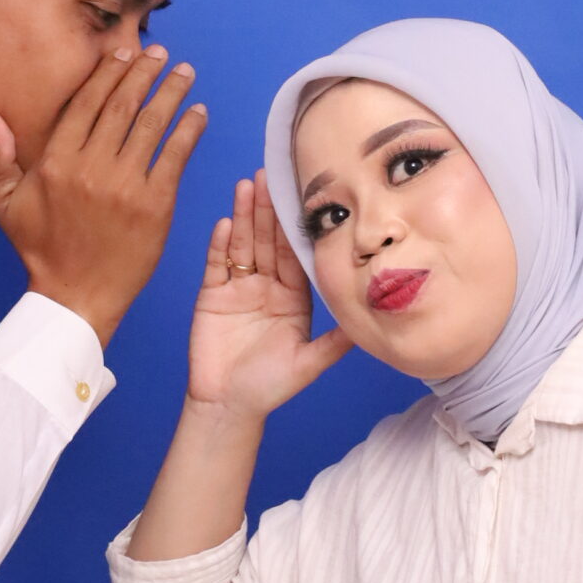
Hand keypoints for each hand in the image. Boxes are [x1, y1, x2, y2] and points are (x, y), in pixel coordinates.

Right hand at [0, 45, 207, 347]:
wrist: (76, 297)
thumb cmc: (41, 250)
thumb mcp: (6, 205)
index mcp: (56, 162)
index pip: (85, 103)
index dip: (108, 73)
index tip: (124, 52)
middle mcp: (91, 167)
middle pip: (122, 106)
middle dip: (143, 73)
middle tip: (159, 54)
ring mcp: (125, 185)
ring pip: (152, 125)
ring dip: (171, 93)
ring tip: (185, 73)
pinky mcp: (155, 205)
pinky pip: (175, 156)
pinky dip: (189, 130)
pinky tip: (199, 113)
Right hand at [189, 171, 349, 419]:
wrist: (228, 407)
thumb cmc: (269, 387)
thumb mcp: (310, 363)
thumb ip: (336, 340)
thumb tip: (371, 318)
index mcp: (292, 296)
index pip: (293, 253)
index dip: (294, 226)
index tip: (299, 196)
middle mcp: (266, 286)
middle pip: (266, 240)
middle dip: (266, 209)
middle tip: (268, 175)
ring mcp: (237, 288)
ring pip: (241, 245)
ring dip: (242, 216)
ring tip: (245, 187)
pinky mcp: (211, 296)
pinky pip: (216, 265)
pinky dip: (219, 245)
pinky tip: (223, 224)